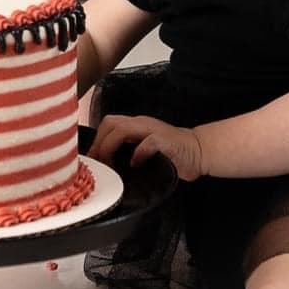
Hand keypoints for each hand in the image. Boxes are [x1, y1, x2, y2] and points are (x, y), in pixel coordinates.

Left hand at [87, 115, 203, 181]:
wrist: (198, 151)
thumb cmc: (169, 154)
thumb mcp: (143, 149)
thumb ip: (126, 152)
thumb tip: (102, 165)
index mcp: (134, 125)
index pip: (107, 125)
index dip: (95, 141)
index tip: (90, 160)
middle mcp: (141, 123)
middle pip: (110, 123)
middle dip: (99, 143)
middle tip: (97, 162)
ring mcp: (153, 130)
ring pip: (122, 129)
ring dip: (110, 147)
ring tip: (109, 164)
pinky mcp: (165, 141)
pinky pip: (148, 142)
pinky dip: (138, 153)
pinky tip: (135, 164)